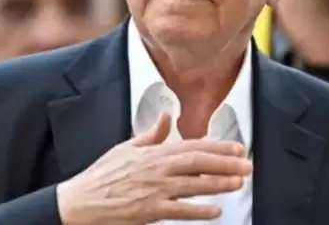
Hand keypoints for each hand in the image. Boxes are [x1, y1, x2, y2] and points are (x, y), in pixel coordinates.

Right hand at [56, 113, 251, 224]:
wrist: (81, 201)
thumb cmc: (102, 176)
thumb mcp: (125, 148)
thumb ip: (150, 135)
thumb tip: (165, 117)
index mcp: (153, 152)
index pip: (192, 146)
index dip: (217, 146)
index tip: (236, 148)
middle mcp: (157, 168)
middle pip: (198, 162)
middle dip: (226, 163)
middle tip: (247, 164)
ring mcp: (154, 190)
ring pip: (194, 184)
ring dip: (219, 183)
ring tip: (239, 182)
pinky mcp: (149, 210)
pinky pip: (180, 210)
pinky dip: (199, 210)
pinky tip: (215, 210)